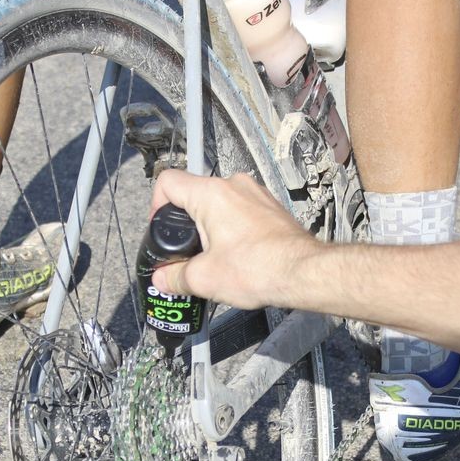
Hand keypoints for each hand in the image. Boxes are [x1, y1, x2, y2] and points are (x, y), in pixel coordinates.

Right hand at [148, 170, 318, 309]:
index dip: (156, 206)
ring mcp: (255, 194)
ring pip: (219, 203)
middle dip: (186, 225)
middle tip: (188, 253)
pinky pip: (241, 211)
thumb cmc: (259, 269)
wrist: (303, 273)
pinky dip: (233, 229)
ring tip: (215, 258)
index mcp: (211, 194)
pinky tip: (238, 256)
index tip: (162, 230)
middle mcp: (234, 185)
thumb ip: (175, 277)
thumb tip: (162, 279)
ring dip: (211, 228)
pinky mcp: (270, 207)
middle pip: (194, 195)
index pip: (168, 181)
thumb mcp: (204, 279)